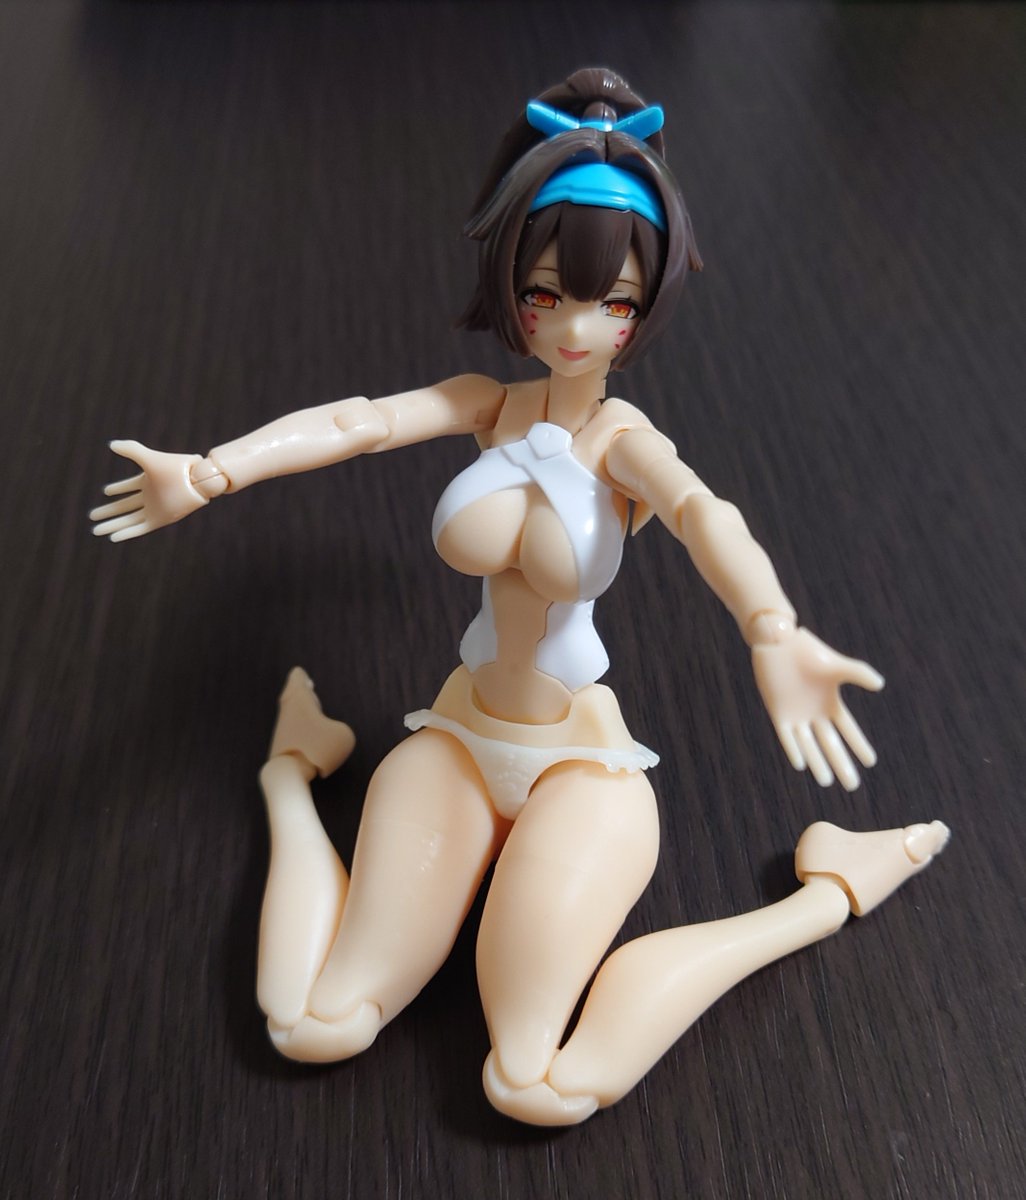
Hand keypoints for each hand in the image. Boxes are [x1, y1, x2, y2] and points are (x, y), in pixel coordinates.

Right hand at [90, 440, 207, 541]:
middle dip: (108, 512)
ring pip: (129, 520)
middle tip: (92, 516)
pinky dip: (126, 533)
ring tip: (95, 530)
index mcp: (149, 481)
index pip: (129, 486)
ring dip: (113, 524)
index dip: (118, 489)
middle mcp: (150, 496)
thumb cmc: (176, 468)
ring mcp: (154, 509)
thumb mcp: (149, 458)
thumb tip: (111, 444)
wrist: (196, 482)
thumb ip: (131, 450)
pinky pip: (139, 529)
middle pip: (125, 506)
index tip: (106, 492)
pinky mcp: (159, 520)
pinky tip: (112, 537)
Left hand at [752, 628, 883, 790]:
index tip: (871, 762)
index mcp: (830, 703)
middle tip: (852, 786)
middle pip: (830, 744)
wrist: (779, 643)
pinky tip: (802, 764)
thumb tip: (880, 685)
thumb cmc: (808, 651)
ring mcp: (796, 715)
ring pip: (809, 745)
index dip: (859, 745)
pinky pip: (787, 736)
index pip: (848, 730)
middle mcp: (814, 714)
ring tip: (827, 782)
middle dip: (842, 764)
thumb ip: (858, 673)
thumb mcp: (836, 665)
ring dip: (818, 762)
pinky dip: (794, 749)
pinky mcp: (778, 713)